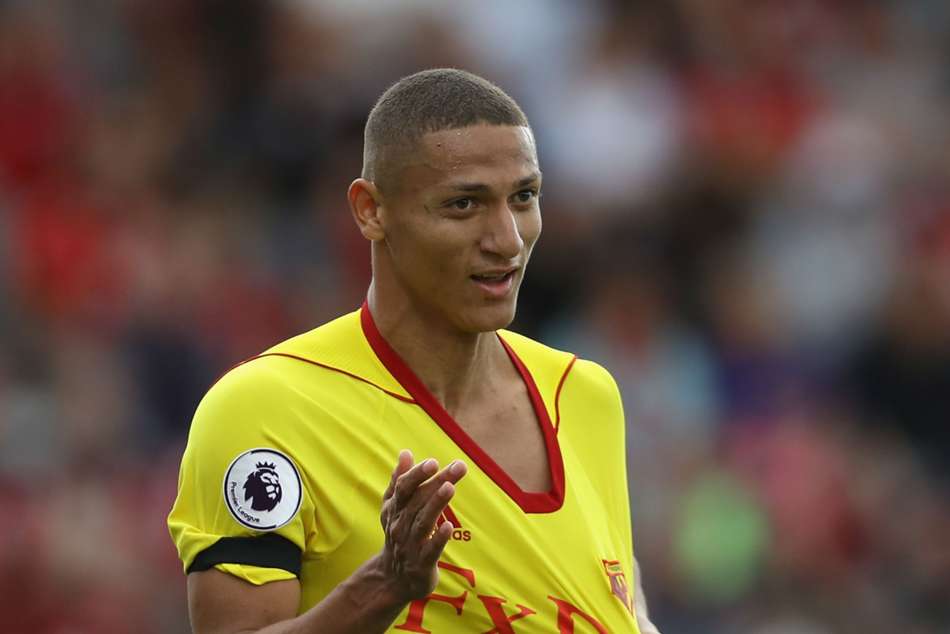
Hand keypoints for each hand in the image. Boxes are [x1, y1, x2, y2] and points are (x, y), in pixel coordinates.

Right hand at [377, 450, 466, 601]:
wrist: (393, 578)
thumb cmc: (399, 534)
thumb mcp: (395, 508)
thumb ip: (400, 480)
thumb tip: (405, 452)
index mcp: (394, 509)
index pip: (404, 488)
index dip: (417, 474)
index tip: (433, 462)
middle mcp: (400, 525)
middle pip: (418, 501)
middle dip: (437, 482)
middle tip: (458, 467)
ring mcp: (410, 545)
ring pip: (423, 522)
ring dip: (436, 504)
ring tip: (450, 488)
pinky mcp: (422, 564)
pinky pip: (430, 550)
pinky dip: (438, 538)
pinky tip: (450, 526)